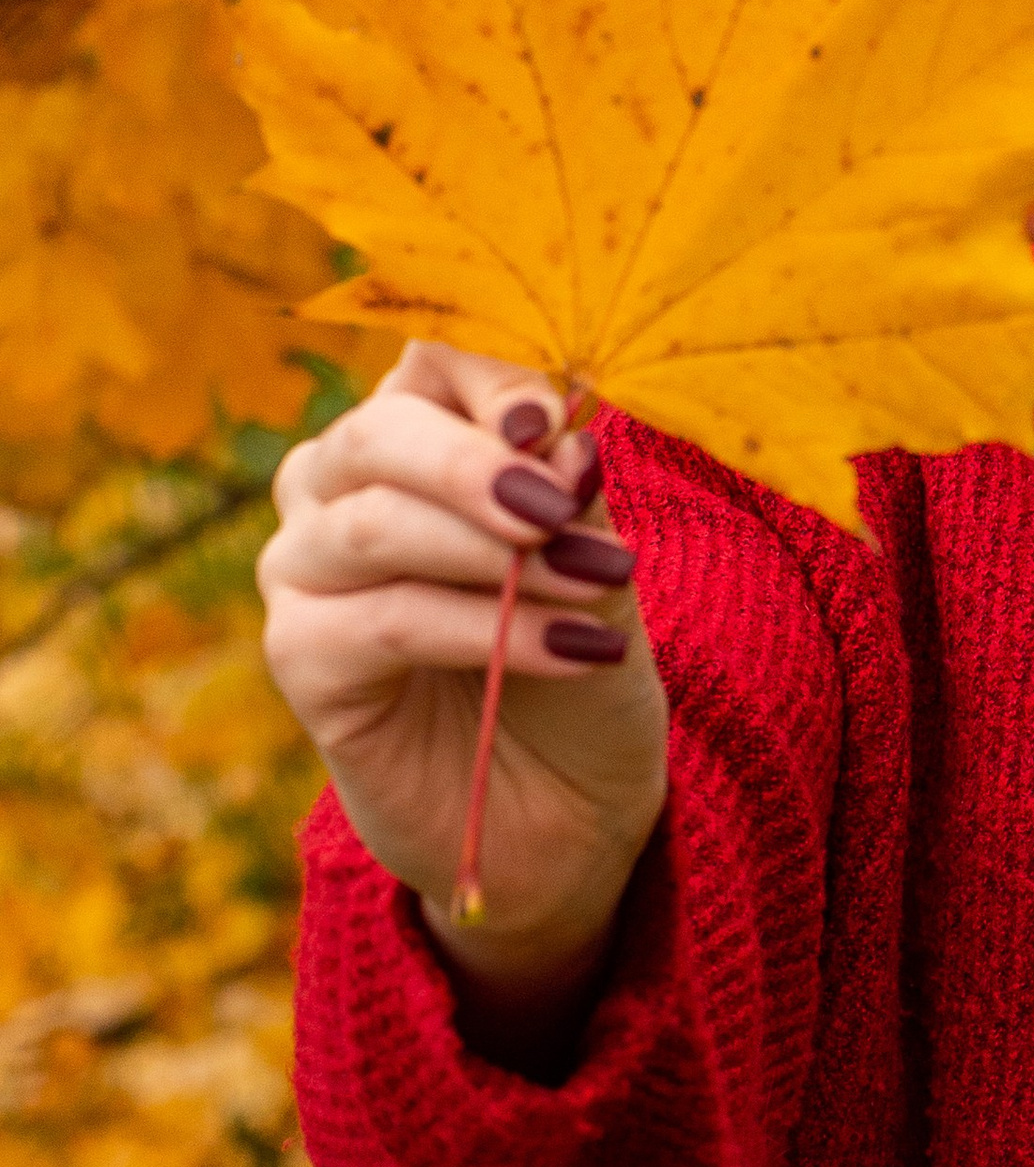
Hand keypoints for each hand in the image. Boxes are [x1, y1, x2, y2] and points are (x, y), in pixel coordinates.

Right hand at [260, 341, 668, 1053]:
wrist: (569, 804)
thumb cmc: (580, 657)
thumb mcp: (600, 559)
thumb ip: (572, 493)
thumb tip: (558, 437)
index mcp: (411, 434)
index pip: (429, 361)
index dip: (493, 381)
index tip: (557, 423)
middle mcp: (338, 486)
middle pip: (379, 433)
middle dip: (476, 466)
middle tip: (562, 510)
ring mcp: (305, 570)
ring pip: (374, 525)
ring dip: (497, 556)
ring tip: (595, 588)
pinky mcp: (300, 657)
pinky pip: (386, 620)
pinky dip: (486, 630)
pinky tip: (571, 650)